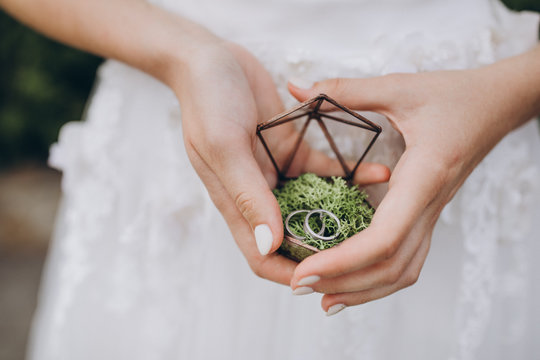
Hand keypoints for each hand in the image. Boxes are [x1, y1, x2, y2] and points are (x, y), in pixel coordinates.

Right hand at [172, 42, 389, 284]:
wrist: (213, 58)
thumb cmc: (208, 100)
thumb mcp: (224, 145)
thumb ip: (247, 194)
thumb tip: (269, 245)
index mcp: (235, 201)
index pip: (261, 255)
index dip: (291, 273)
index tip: (327, 277)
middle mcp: (257, 194)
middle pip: (293, 237)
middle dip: (326, 248)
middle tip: (366, 251)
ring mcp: (276, 173)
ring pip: (313, 208)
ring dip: (342, 214)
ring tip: (382, 219)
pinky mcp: (291, 150)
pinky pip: (324, 170)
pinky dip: (347, 174)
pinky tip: (378, 173)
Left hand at [288, 53, 539, 312]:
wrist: (498, 106)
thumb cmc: (454, 96)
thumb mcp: (400, 87)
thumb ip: (346, 90)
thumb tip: (296, 88)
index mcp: (422, 177)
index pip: (384, 238)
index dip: (342, 261)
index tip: (304, 270)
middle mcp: (430, 205)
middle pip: (390, 266)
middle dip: (344, 283)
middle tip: (299, 286)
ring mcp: (432, 215)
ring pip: (402, 271)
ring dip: (362, 290)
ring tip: (321, 297)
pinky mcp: (428, 215)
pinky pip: (407, 260)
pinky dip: (378, 278)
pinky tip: (350, 281)